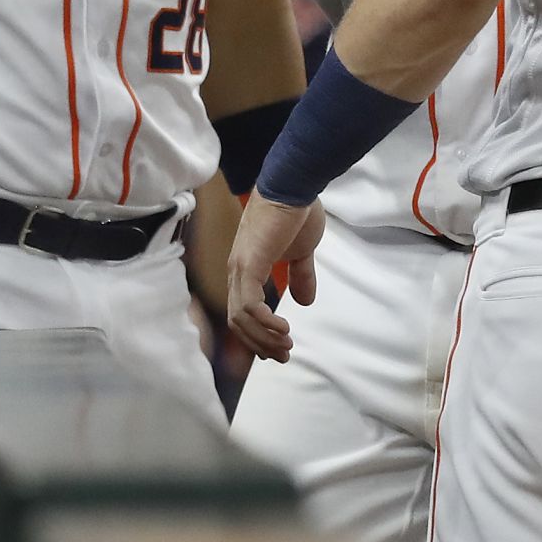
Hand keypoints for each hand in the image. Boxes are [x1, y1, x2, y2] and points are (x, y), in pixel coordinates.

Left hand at [226, 192, 326, 361]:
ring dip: (263, 338)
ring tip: (286, 345)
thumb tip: (305, 301)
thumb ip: (300, 275)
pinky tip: (282, 328)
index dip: (257, 334)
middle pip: (238, 321)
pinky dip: (264, 322)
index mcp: (246, 268)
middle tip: (283, 356)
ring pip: (241, 318)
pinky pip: (249, 304)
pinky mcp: (249, 265)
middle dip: (260, 344)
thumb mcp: (301, 252)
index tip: (277, 349)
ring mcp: (240, 268)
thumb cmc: (297, 212)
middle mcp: (236, 271)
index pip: (241, 311)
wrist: (294, 186)